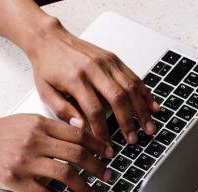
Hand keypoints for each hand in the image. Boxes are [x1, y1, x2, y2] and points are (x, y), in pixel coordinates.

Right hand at [0, 106, 113, 191]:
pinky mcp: (14, 180)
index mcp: (40, 124)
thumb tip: (79, 135)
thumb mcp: (25, 122)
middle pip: (77, 154)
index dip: (98, 145)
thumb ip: (50, 128)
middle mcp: (35, 140)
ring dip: (84, 188)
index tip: (109, 154)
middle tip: (108, 177)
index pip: (78, 134)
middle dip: (97, 168)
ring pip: (65, 174)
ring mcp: (24, 161)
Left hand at [28, 21, 159, 143]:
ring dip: (142, 110)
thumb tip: (81, 128)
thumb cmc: (48, 67)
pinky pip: (134, 77)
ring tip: (149, 128)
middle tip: (134, 140)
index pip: (94, 111)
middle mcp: (94, 69)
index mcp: (76, 79)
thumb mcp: (46, 92)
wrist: (49, 40)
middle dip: (129, 122)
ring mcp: (107, 62)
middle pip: (118, 99)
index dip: (103, 131)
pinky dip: (145, 93)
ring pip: (131, 87)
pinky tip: (152, 106)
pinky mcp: (114, 58)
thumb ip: (62, 111)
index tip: (107, 146)